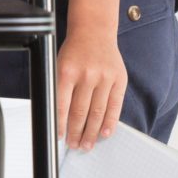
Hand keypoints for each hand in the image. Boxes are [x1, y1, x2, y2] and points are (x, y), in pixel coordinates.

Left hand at [54, 29, 128, 150]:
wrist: (94, 31)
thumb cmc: (75, 51)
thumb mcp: (59, 65)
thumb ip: (59, 90)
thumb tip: (58, 119)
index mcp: (67, 71)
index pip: (62, 105)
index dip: (60, 125)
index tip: (60, 137)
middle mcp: (87, 75)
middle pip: (80, 112)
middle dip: (76, 133)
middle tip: (74, 146)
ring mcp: (104, 77)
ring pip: (97, 112)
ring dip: (91, 133)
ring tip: (86, 144)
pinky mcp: (119, 79)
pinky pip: (114, 106)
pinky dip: (109, 122)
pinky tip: (104, 134)